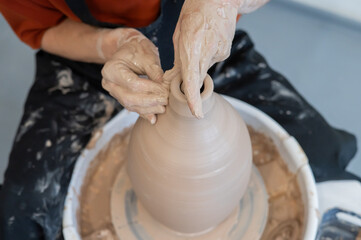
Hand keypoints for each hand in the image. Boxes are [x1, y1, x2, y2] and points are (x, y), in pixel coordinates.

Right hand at [101, 29, 167, 123]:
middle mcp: (109, 83)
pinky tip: (154, 118)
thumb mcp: (147, 56)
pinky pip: (132, 107)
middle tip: (165, 100)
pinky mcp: (121, 97)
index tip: (164, 90)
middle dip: (149, 101)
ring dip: (148, 109)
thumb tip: (163, 85)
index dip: (150, 89)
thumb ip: (154, 70)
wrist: (130, 49)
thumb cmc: (138, 50)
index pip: (132, 84)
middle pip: (129, 98)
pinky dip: (143, 113)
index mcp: (111, 69)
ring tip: (163, 108)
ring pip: (130, 105)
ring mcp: (114, 92)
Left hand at [172, 0, 267, 117]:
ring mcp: (219, 51)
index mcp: (192, 46)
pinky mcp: (226, 50)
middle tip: (186, 62)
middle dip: (191, 79)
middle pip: (198, 76)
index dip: (193, 98)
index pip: (192, 78)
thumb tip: (172, 80)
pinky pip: (213, 59)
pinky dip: (208, 54)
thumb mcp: (179, 34)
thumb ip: (178, 59)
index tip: (197, 113)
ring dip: (199, 61)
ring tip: (200, 40)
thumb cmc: (194, 13)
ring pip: (205, 67)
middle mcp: (207, 51)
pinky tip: (208, 40)